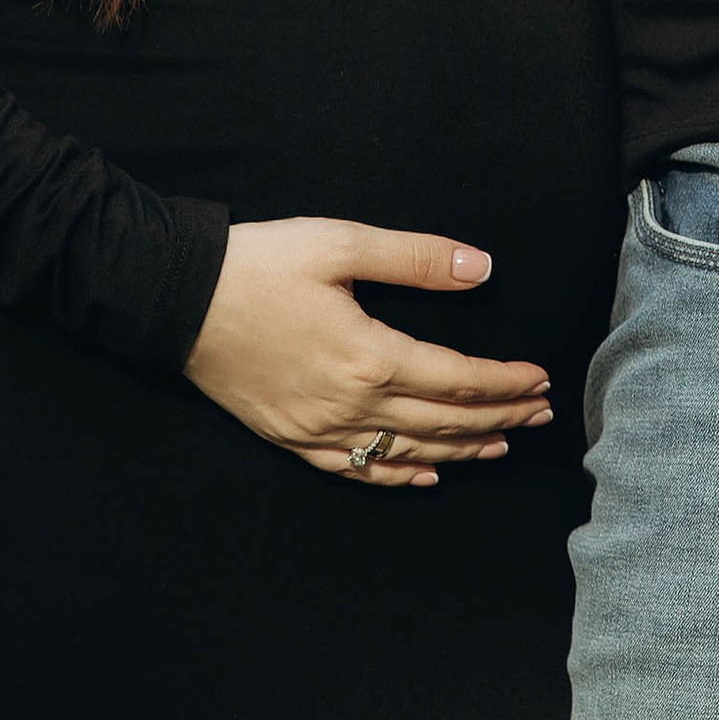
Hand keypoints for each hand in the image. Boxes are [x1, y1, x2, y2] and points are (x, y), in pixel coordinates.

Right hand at [186, 214, 553, 487]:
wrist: (176, 300)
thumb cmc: (260, 264)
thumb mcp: (341, 243)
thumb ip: (416, 258)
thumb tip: (482, 269)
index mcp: (370, 356)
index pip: (459, 379)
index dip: (506, 382)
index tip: (542, 378)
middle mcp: (350, 405)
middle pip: (444, 422)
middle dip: (500, 417)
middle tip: (542, 414)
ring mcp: (318, 430)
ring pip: (407, 453)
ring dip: (461, 449)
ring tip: (502, 443)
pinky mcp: (290, 438)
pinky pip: (355, 471)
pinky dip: (398, 477)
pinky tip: (425, 476)